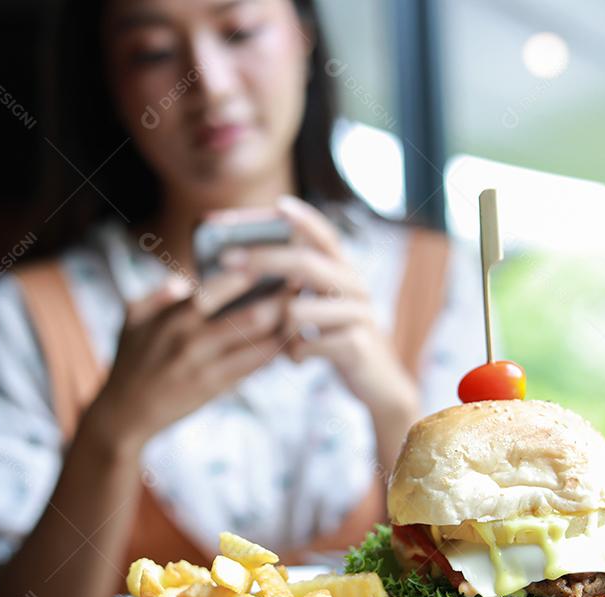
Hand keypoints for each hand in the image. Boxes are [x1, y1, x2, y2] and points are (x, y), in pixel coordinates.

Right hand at [83, 272, 286, 454]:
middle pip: (249, 315)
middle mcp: (191, 339)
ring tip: (304, 310)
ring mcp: (204, 366)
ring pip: (257, 342)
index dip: (251, 272)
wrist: (124, 412)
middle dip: (280, 298)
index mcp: (174, 316)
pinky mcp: (213, 388)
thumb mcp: (132, 318)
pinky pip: (252, 366)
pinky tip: (290, 340)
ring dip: (283, 325)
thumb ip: (159, 294)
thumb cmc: (131, 359)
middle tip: (302, 282)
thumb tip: (185, 278)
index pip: (219, 286)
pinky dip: (273, 351)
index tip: (274, 259)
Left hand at [220, 195, 418, 424]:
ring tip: (288, 339)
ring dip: (280, 328)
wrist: (377, 383)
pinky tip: (300, 358)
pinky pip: (304, 345)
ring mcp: (359, 316)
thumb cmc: (336, 340)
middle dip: (262, 259)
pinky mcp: (356, 346)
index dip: (304, 220)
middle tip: (227, 259)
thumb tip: (247, 267)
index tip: (278, 205)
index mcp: (345, 274)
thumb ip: (299, 287)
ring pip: (297, 311)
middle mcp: (356, 288)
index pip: (326, 237)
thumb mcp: (323, 308)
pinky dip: (293, 354)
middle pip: (305, 263)